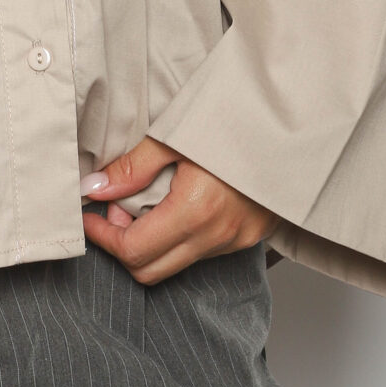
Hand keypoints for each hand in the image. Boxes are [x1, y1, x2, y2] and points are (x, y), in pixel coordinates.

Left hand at [79, 136, 276, 285]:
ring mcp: (237, 239)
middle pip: (151, 271)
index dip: (103, 238)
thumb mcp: (176, 134)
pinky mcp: (250, 235)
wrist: (294, 115)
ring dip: (152, 241)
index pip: (134, 251)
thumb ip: (133, 167)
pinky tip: (177, 202)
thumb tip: (96, 188)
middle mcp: (219, 235)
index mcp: (197, 210)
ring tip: (148, 198)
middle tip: (115, 209)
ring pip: (177, 263)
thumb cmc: (238, 117)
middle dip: (123, 246)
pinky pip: (202, 251)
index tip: (91, 216)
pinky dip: (179, 235)